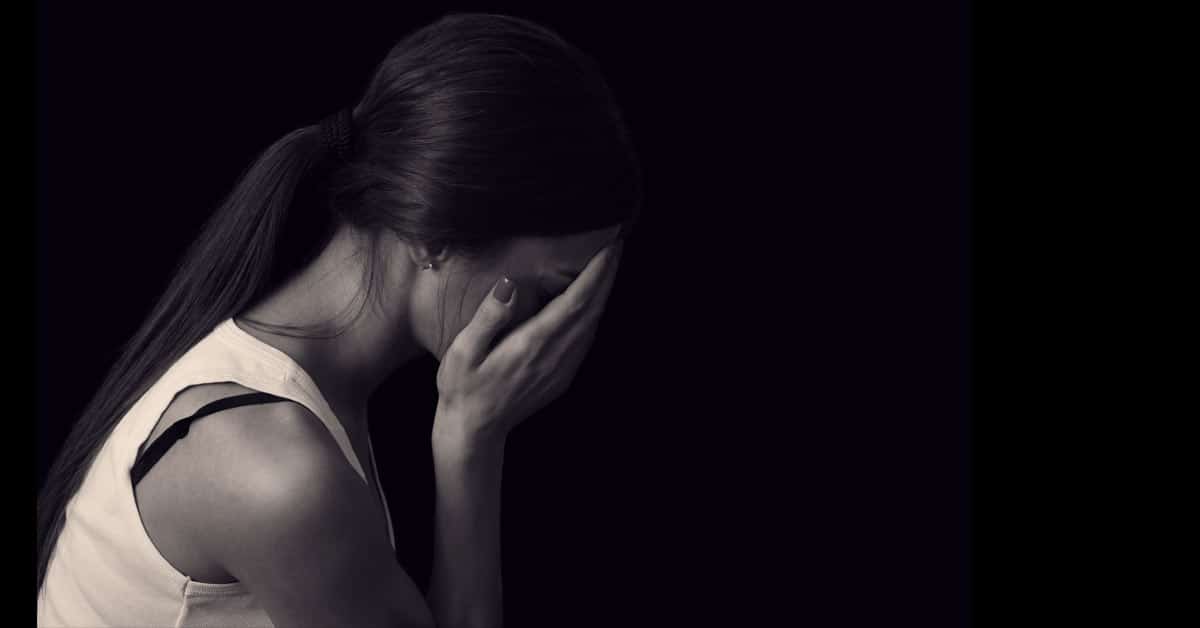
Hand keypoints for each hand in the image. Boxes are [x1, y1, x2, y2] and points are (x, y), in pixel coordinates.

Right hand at [433, 239, 623, 448]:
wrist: (474, 430)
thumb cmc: (463, 387)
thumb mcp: (464, 351)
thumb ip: (488, 317)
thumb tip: (510, 284)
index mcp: (534, 344)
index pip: (576, 301)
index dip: (596, 273)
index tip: (608, 246)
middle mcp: (555, 356)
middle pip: (592, 309)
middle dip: (607, 275)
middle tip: (616, 244)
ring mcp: (562, 368)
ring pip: (593, 324)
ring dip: (603, 294)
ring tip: (608, 265)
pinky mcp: (562, 376)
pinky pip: (586, 339)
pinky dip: (594, 314)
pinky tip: (592, 302)